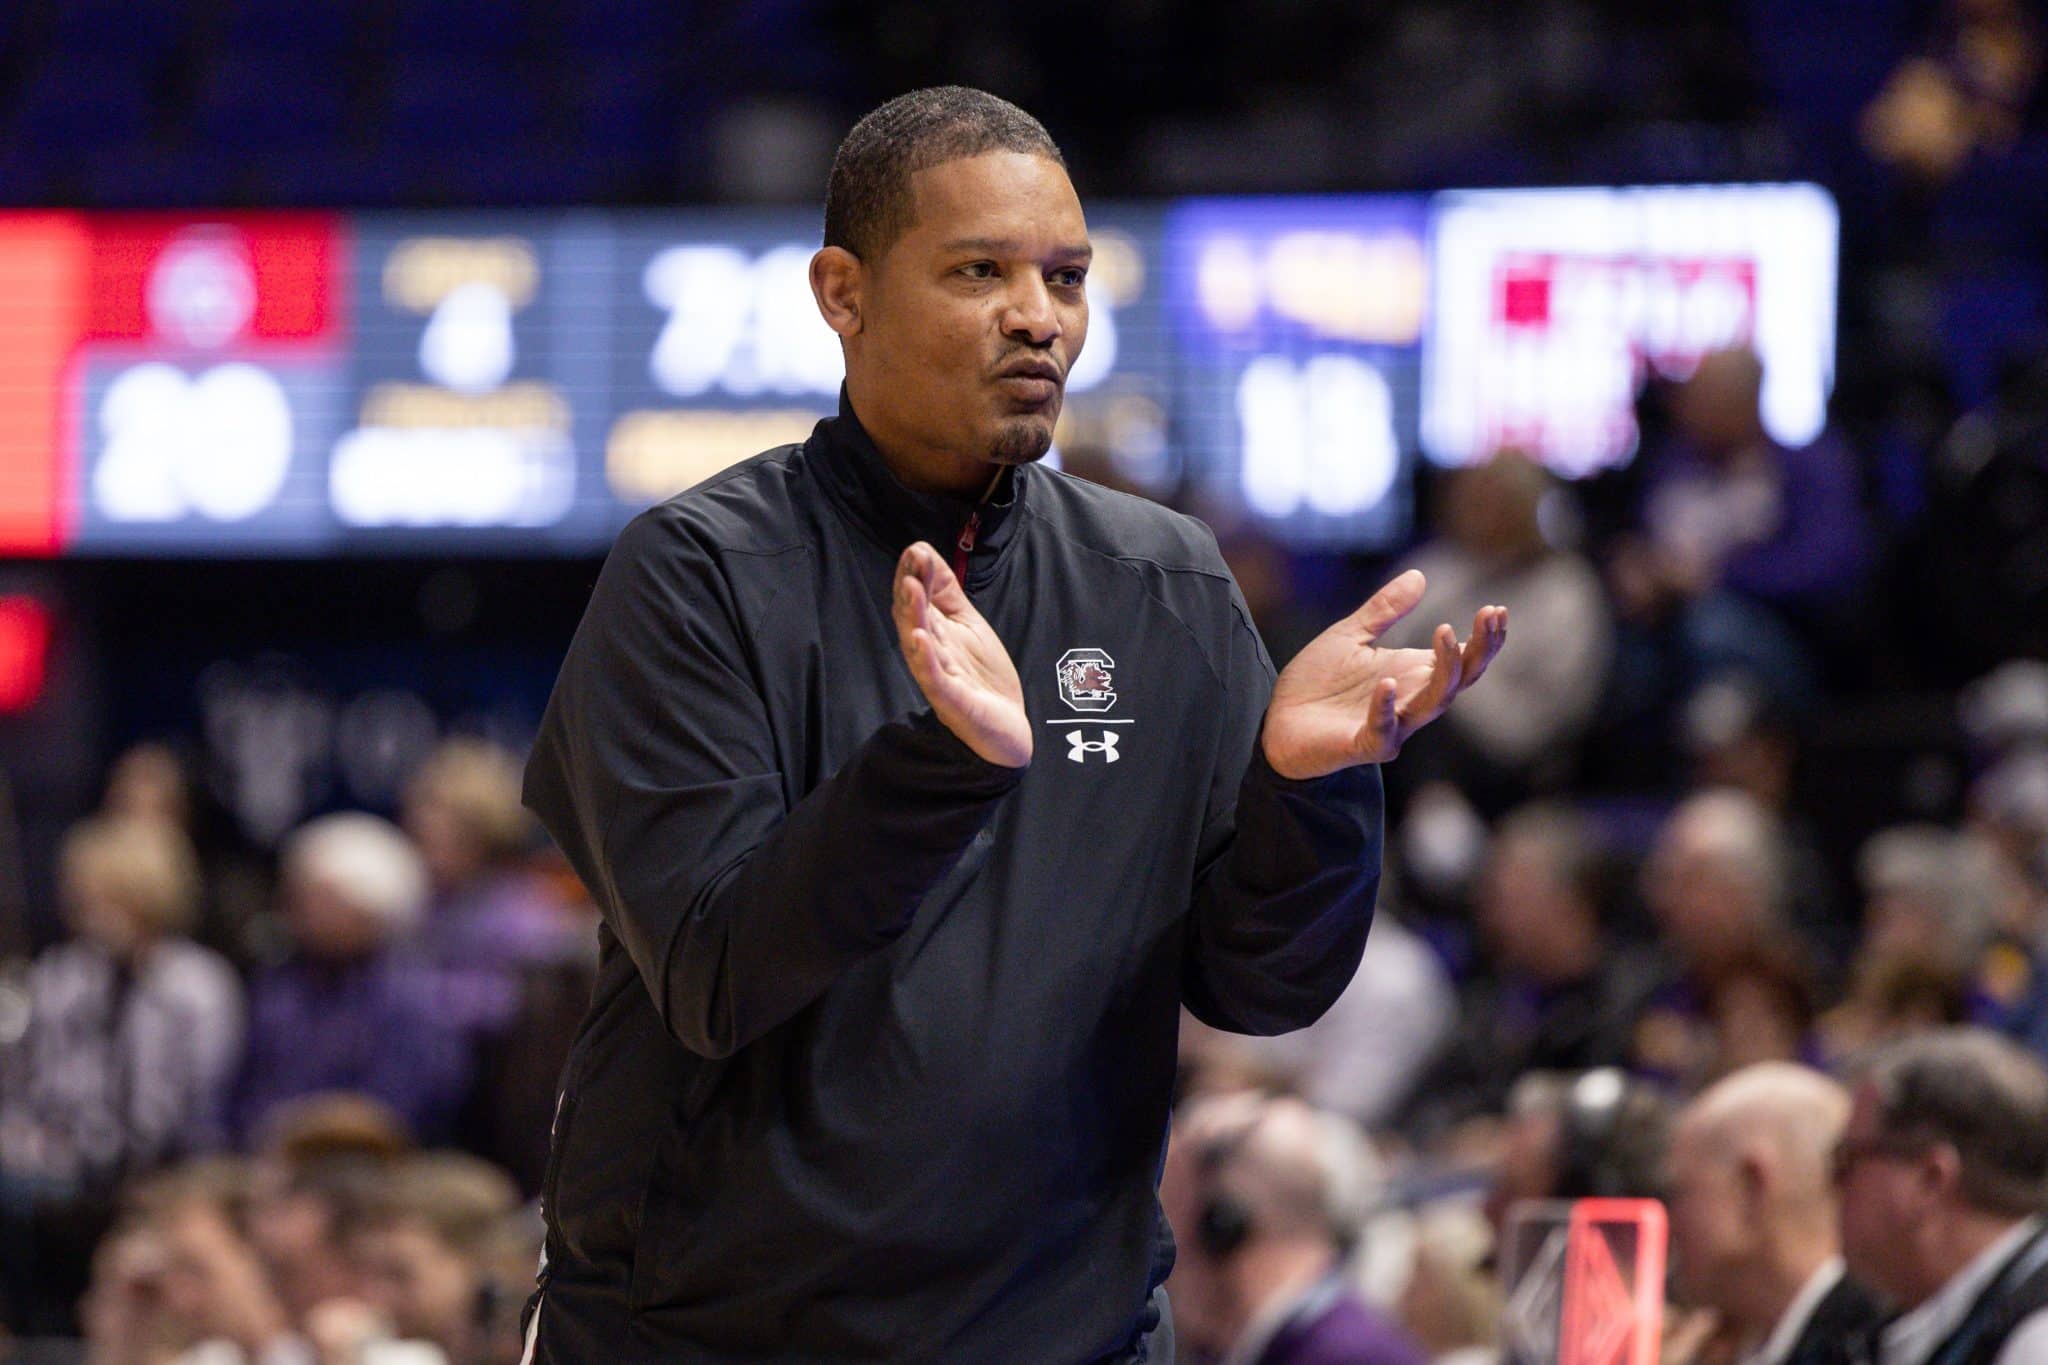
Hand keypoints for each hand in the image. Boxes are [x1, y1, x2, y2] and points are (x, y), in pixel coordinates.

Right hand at [892, 541, 1031, 766]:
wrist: (1006, 728)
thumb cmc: (983, 677)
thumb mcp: (967, 623)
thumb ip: (947, 592)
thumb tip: (924, 553)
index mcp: (934, 634)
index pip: (917, 600)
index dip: (914, 575)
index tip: (915, 550)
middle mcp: (930, 653)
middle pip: (912, 619)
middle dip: (910, 591)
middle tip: (910, 564)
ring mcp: (938, 677)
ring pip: (918, 646)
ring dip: (913, 617)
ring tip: (911, 590)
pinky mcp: (950, 702)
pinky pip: (933, 679)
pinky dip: (925, 660)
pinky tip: (920, 639)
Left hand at [1260, 569, 1505, 778]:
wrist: (1279, 722)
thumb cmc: (1318, 683)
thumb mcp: (1350, 636)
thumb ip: (1384, 610)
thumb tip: (1419, 575)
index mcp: (1413, 674)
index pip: (1463, 659)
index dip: (1485, 638)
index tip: (1496, 609)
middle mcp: (1411, 700)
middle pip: (1460, 679)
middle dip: (1479, 650)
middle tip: (1489, 616)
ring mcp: (1391, 725)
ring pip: (1433, 704)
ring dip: (1445, 671)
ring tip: (1444, 633)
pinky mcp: (1363, 745)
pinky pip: (1382, 731)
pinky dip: (1385, 709)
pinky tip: (1386, 683)